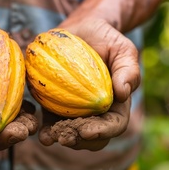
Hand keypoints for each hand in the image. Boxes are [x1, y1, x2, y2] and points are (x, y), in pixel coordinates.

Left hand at [38, 18, 139, 150]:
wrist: (83, 28)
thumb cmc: (107, 39)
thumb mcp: (123, 50)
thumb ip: (128, 70)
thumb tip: (123, 93)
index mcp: (116, 104)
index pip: (113, 125)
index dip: (102, 132)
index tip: (87, 131)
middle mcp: (96, 112)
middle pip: (91, 136)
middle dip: (79, 141)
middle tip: (65, 137)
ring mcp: (74, 110)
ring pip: (70, 133)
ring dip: (60, 138)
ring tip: (50, 137)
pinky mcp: (55, 102)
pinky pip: (51, 119)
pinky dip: (46, 128)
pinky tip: (40, 130)